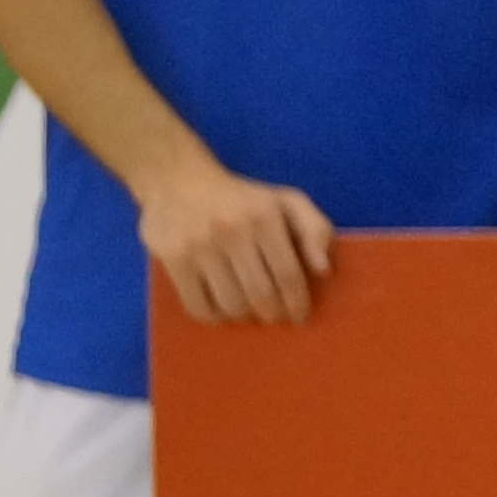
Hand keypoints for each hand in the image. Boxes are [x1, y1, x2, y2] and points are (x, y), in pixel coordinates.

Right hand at [137, 159, 333, 325]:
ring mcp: (200, 245)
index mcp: (265, 216)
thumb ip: (316, 229)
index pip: (288, 274)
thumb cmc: (242, 198)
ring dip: (245, 317)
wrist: (178, 178)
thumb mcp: (286, 201)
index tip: (300, 317)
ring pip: (231, 305)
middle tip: (275, 318)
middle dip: (273, 314)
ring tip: (249, 312)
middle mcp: (233, 230)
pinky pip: (198, 306)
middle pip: (260, 295)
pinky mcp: (173, 258)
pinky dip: (214, 317)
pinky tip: (221, 310)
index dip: (297, 303)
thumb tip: (323, 270)